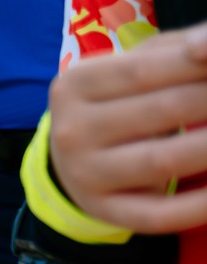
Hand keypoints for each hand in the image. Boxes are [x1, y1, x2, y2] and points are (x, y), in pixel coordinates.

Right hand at [49, 25, 206, 233]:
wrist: (74, 158)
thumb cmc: (124, 101)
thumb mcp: (139, 66)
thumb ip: (183, 50)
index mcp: (75, 85)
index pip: (149, 68)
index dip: (202, 64)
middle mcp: (71, 131)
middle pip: (165, 110)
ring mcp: (85, 176)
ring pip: (164, 162)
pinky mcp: (106, 212)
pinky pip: (161, 213)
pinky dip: (202, 204)